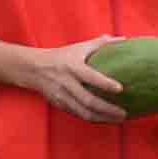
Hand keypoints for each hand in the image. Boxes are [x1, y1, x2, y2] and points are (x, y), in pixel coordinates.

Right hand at [8, 37, 134, 124]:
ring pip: (83, 112)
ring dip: (102, 118)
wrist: (33, 68)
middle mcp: (66, 83)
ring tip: (118, 119)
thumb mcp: (79, 47)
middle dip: (107, 109)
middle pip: (88, 100)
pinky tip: (105, 119)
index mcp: (72, 67)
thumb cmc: (61, 56)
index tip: (120, 88)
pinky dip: (92, 118)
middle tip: (124, 113)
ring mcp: (62, 96)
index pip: (90, 77)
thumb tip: (124, 39)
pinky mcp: (59, 104)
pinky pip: (77, 114)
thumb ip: (101, 44)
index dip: (105, 84)